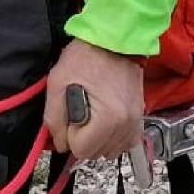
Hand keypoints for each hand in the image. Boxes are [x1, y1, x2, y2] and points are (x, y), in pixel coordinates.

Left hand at [43, 40, 143, 161]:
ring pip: (111, 151)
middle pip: (97, 153)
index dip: (69, 135)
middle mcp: (125, 125)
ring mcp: (135, 121)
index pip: (82, 150)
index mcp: (107, 119)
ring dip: (98, 140)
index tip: (69, 116)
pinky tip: (104, 123)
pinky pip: (126, 142)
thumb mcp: (57, 83)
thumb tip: (59, 144)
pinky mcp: (140, 116)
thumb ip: (54, 119)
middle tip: (79, 113)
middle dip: (83, 138)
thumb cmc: (85, 57)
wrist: (114, 39)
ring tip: (91, 116)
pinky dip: (113, 138)